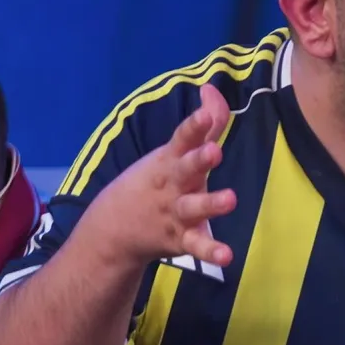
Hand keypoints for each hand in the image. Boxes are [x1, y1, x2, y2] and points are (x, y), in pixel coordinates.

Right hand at [88, 83, 236, 267]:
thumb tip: (211, 88)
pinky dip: (210, 252)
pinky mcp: (180, 239)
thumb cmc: (156, 180)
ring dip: (210, 204)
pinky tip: (227, 257)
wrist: (113, 228)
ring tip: (231, 199)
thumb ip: (203, 123)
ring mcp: (176, 212)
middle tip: (214, 151)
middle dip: (199, 160)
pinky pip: (197, 246)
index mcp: (171, 159)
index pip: (183, 138)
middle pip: (186, 169)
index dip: (194, 126)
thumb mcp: (174, 151)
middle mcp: (173, 184)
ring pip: (194, 207)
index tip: (204, 116)